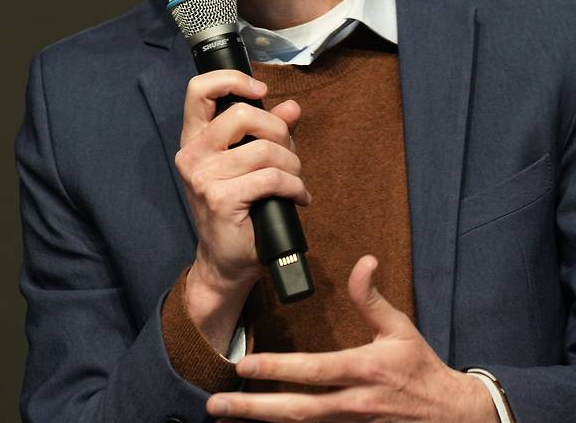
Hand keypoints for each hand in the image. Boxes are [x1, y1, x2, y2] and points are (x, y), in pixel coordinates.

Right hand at [175, 69, 310, 349]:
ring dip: (292, 163)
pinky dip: (294, 186)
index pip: (199, 89)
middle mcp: (192, 154)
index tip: (260, 91)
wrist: (226, 261)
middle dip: (278, 130)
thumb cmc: (239, 207)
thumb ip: (270, 131)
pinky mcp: (221, 200)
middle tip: (289, 151)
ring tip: (296, 179)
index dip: (233, 80)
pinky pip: (271, 178)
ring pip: (264, 149)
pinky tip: (299, 197)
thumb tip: (292, 107)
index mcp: (194, 138)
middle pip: (242, 114)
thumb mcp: (251, 162)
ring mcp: (204, 178)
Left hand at [207, 255, 497, 421]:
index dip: (277, 368)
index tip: (244, 364)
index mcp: (365, 369)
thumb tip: (364, 261)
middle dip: (253, 408)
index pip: (313, 371)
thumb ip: (373, 298)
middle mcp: (354, 404)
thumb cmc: (421, 369)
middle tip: (216, 403)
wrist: (452, 418)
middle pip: (297, 410)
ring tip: (225, 418)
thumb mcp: (401, 328)